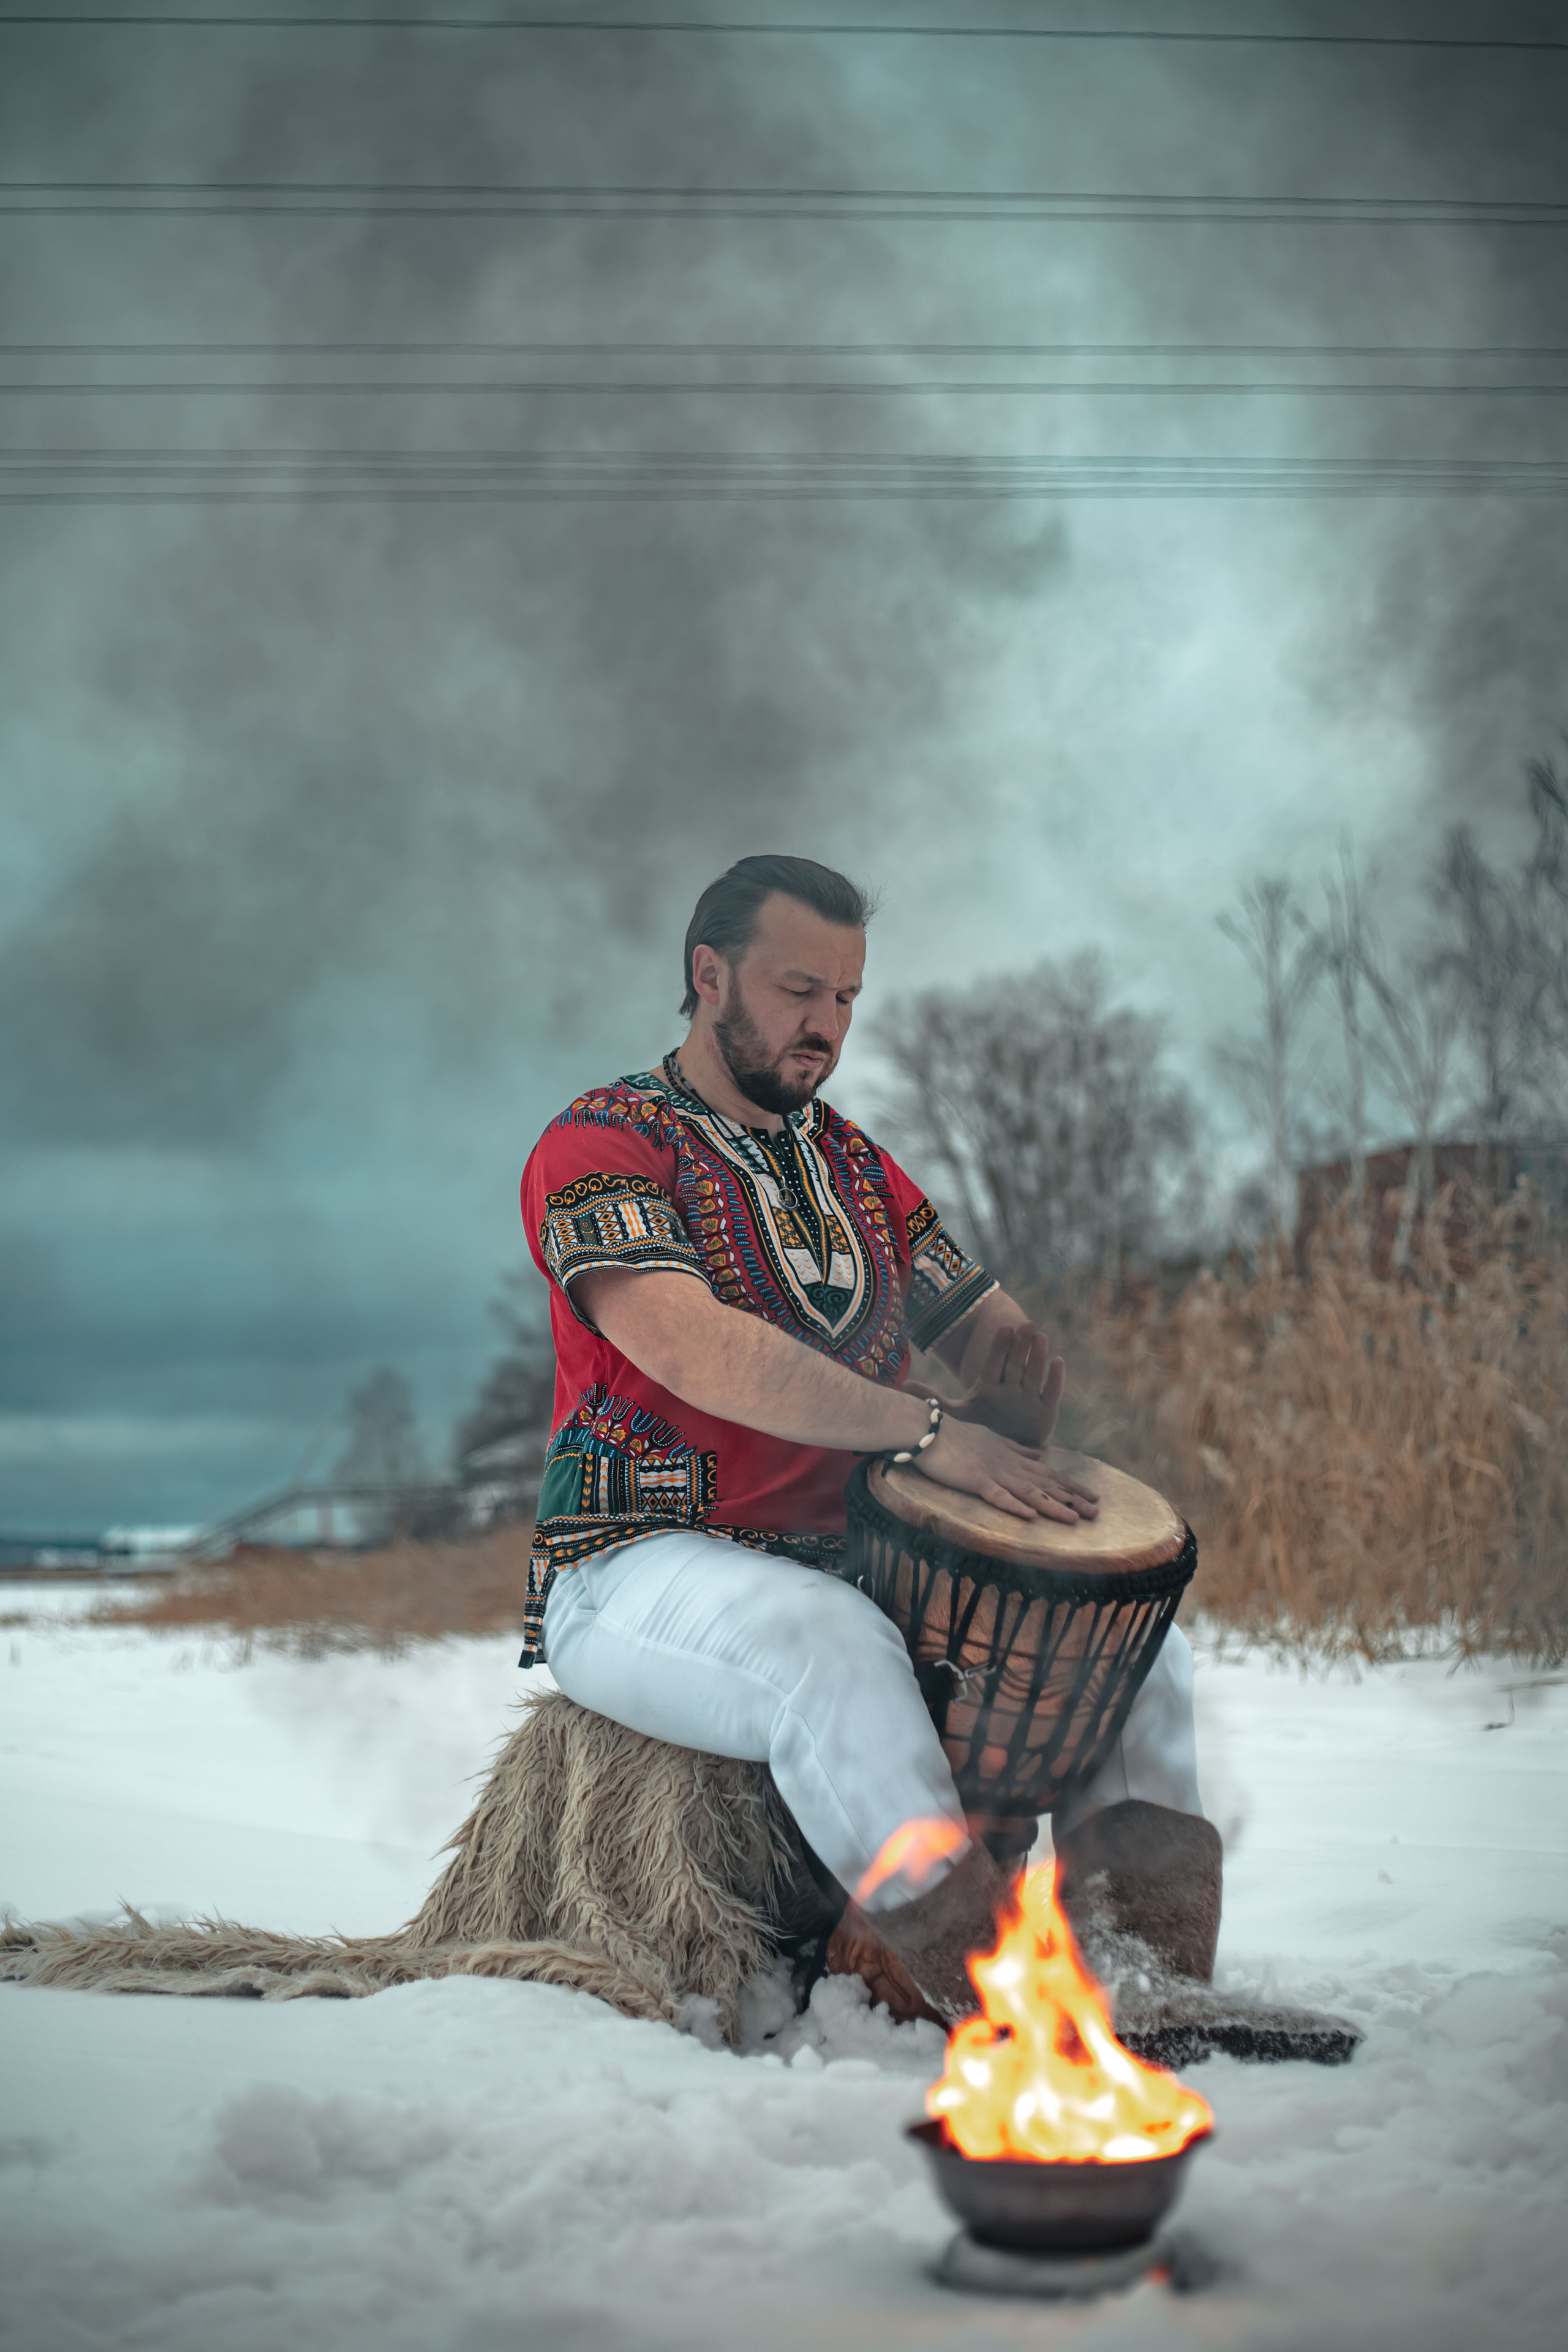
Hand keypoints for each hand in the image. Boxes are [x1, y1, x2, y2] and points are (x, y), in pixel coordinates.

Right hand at [912, 1414, 1097, 1523]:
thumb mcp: (991, 1438)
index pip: (1048, 1474)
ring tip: (1074, 1520)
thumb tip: (1039, 1455)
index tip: (1093, 1496)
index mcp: (1012, 1457)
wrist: (927, 1427)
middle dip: (1072, 1499)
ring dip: (1052, 1506)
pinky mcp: (974, 1479)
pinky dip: (1013, 1505)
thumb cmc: (954, 1434)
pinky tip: (1030, 1516)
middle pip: (1046, 1485)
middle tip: (1097, 1513)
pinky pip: (996, 1495)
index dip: (1071, 1486)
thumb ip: (1016, 1448)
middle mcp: (1008, 1464)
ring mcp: (993, 1471)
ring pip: (1028, 1492)